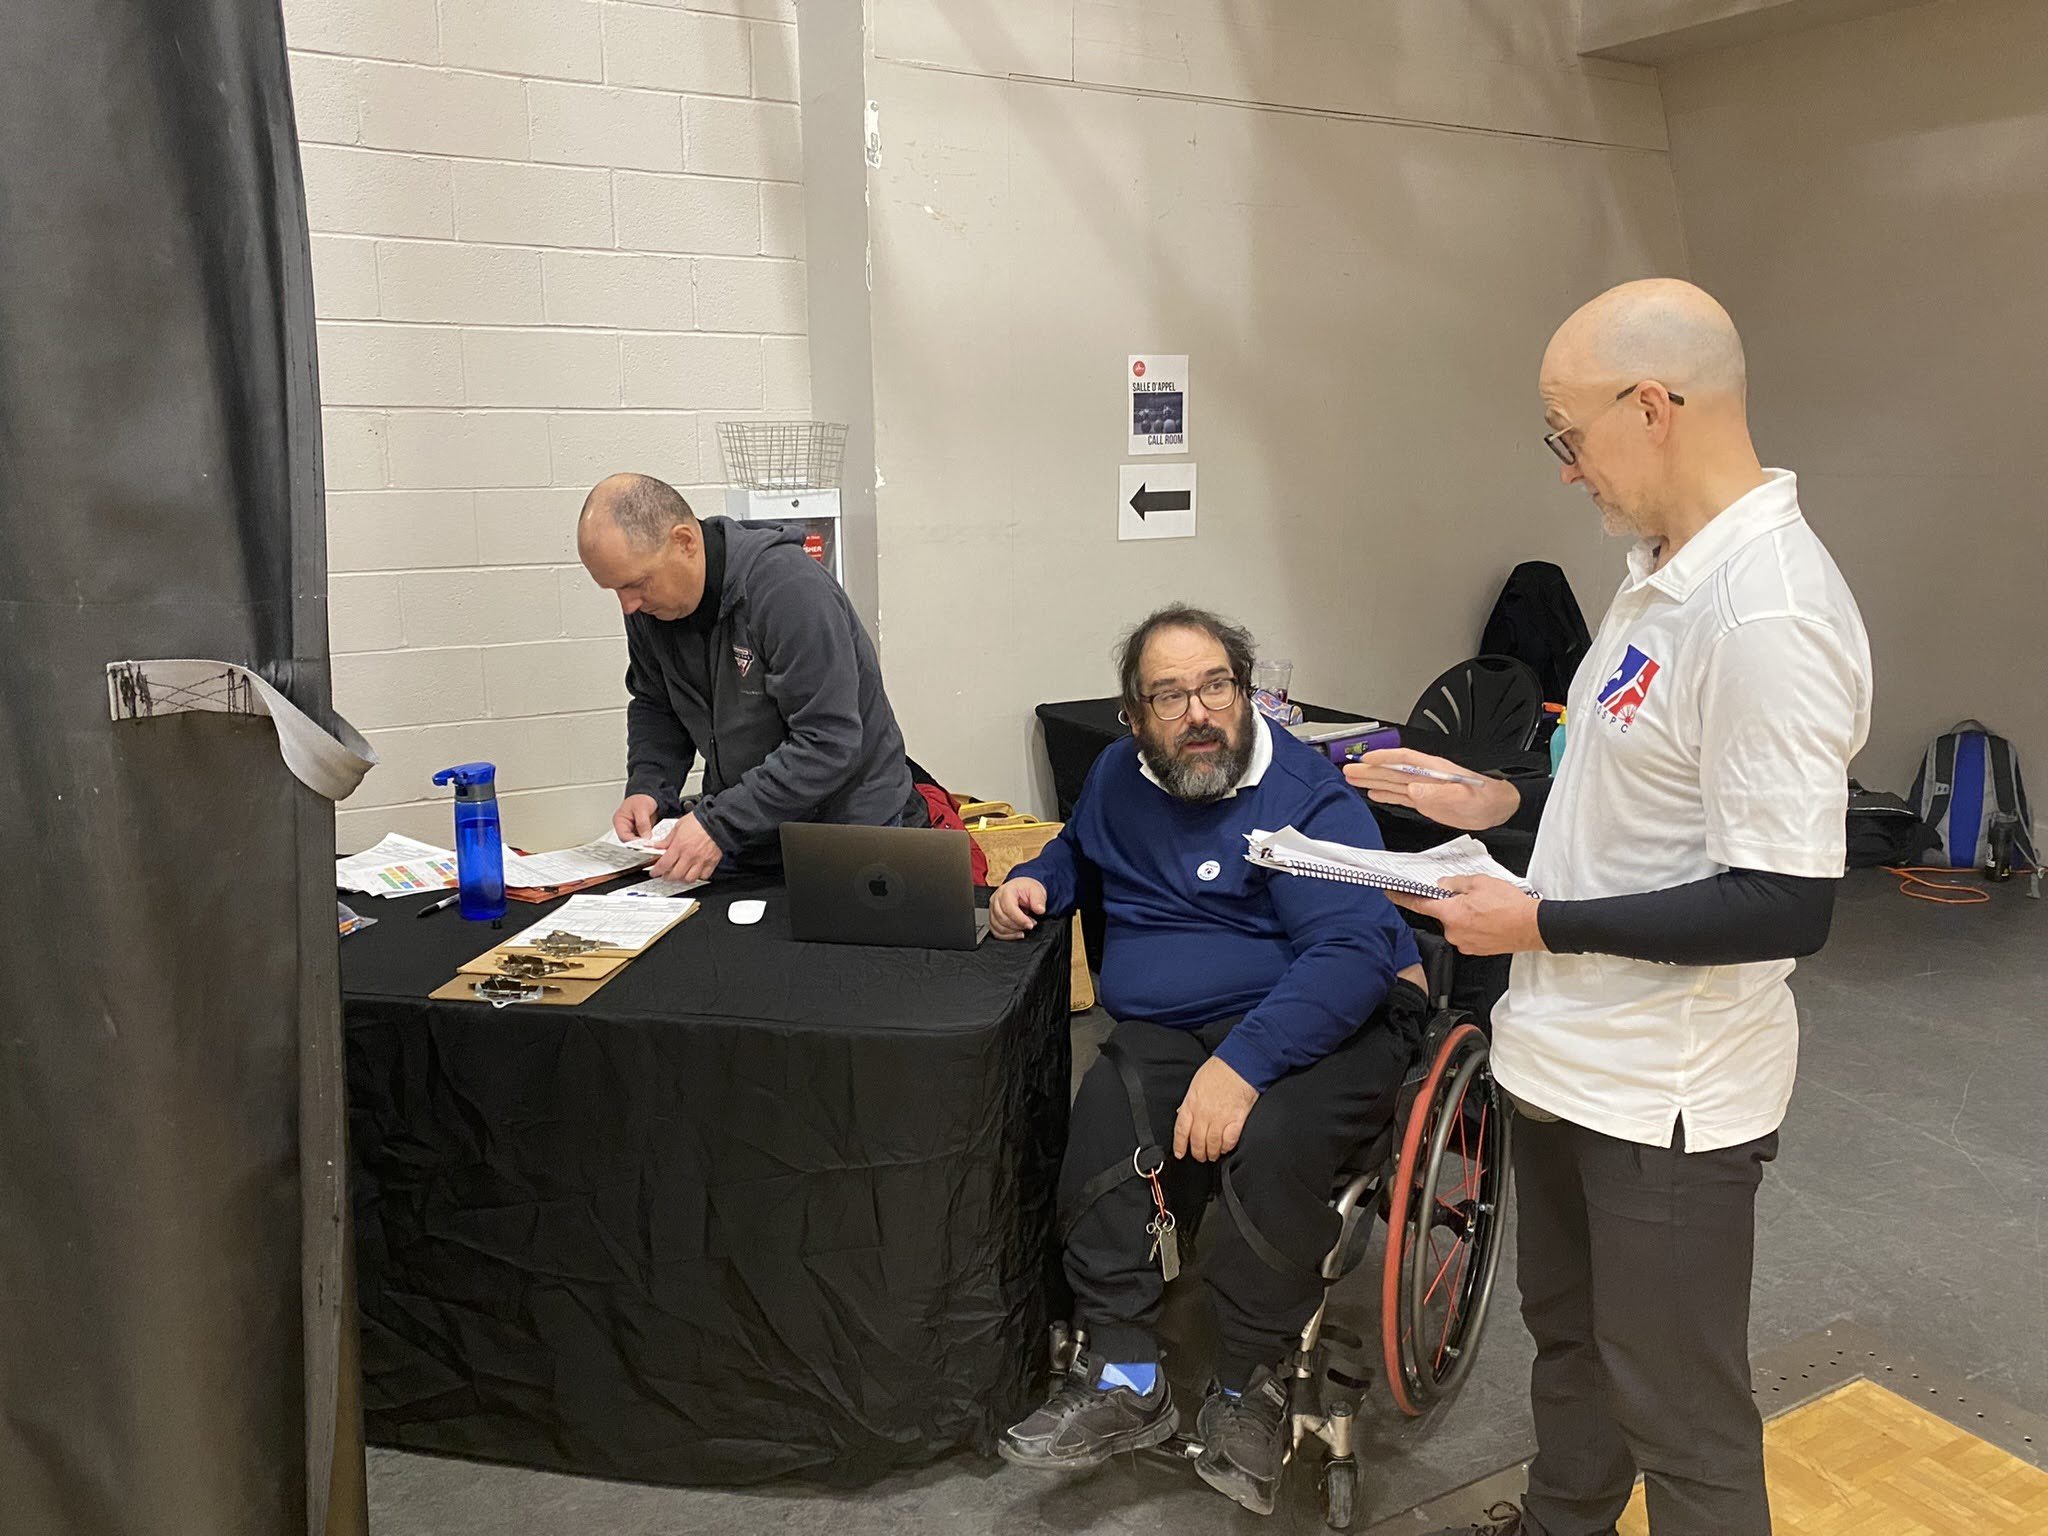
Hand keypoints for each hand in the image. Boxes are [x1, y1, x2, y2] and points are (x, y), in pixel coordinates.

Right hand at [613, 793, 659, 840]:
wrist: (650, 796)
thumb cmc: (642, 798)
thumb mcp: (642, 808)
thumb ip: (643, 823)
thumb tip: (645, 837)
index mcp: (619, 821)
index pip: (623, 836)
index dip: (633, 841)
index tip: (643, 844)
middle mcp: (625, 827)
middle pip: (630, 841)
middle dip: (640, 844)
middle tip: (650, 845)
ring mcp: (633, 831)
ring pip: (638, 842)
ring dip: (646, 843)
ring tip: (653, 843)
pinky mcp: (641, 832)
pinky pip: (645, 839)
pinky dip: (650, 840)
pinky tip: (655, 840)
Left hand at [647, 812, 723, 882]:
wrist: (717, 820)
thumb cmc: (699, 821)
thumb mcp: (678, 826)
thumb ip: (667, 839)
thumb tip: (657, 845)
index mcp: (679, 846)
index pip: (664, 864)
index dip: (657, 871)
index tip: (655, 872)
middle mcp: (689, 856)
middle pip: (675, 875)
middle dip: (668, 877)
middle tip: (666, 875)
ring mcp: (701, 860)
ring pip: (689, 878)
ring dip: (683, 878)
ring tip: (681, 874)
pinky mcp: (711, 862)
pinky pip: (704, 876)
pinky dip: (699, 876)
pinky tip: (696, 871)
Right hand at [988, 877, 1047, 939]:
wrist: (1021, 889)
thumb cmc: (1026, 888)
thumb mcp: (1037, 890)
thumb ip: (1038, 900)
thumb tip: (1040, 909)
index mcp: (1006, 891)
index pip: (1009, 909)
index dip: (1020, 919)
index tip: (1030, 925)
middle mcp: (996, 899)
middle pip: (1002, 919)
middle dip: (1018, 925)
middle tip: (1030, 924)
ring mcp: (992, 909)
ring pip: (998, 926)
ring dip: (1013, 931)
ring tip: (1024, 927)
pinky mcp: (992, 917)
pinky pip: (995, 931)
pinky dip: (1006, 936)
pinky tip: (1017, 934)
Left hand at [1175, 1057, 1259, 1162]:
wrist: (1239, 1063)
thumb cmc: (1219, 1070)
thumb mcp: (1196, 1083)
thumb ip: (1189, 1101)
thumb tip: (1182, 1113)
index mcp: (1192, 1104)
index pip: (1181, 1130)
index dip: (1179, 1145)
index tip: (1180, 1153)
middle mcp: (1204, 1113)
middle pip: (1196, 1141)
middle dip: (1197, 1153)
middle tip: (1199, 1156)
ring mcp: (1221, 1118)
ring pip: (1212, 1144)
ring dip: (1211, 1153)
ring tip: (1212, 1155)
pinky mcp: (1237, 1120)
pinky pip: (1229, 1141)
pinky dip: (1226, 1147)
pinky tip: (1225, 1148)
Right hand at [1343, 748, 1518, 830]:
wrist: (1500, 808)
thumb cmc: (1488, 798)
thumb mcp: (1465, 796)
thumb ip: (1439, 794)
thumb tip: (1414, 790)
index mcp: (1434, 770)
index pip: (1403, 760)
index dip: (1384, 758)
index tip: (1366, 758)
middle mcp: (1426, 778)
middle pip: (1392, 770)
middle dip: (1369, 769)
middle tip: (1349, 768)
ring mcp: (1425, 789)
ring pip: (1393, 782)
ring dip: (1373, 780)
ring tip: (1353, 778)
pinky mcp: (1427, 802)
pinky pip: (1401, 796)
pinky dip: (1386, 794)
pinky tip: (1375, 794)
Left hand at [1390, 875, 1545, 955]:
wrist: (1532, 926)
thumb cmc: (1510, 905)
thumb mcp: (1480, 882)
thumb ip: (1455, 884)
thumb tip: (1443, 886)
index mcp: (1451, 914)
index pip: (1418, 905)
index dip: (1402, 898)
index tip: (1390, 893)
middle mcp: (1453, 932)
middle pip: (1442, 914)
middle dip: (1452, 904)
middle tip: (1472, 896)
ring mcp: (1464, 943)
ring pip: (1456, 924)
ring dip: (1465, 915)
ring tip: (1487, 908)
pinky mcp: (1476, 950)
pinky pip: (1467, 933)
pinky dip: (1474, 925)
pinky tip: (1489, 918)